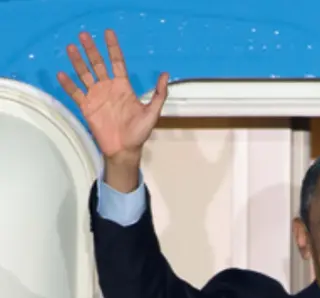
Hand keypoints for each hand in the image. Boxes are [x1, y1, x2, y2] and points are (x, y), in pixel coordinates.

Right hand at [57, 30, 167, 164]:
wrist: (125, 150)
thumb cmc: (140, 132)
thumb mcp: (152, 112)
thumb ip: (158, 94)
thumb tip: (165, 74)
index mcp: (123, 86)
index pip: (117, 62)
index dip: (113, 48)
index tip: (108, 32)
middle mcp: (108, 88)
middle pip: (97, 64)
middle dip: (91, 50)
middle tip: (84, 34)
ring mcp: (96, 96)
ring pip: (84, 74)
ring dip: (77, 62)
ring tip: (71, 48)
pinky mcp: (86, 107)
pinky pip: (75, 93)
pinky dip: (68, 84)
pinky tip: (62, 74)